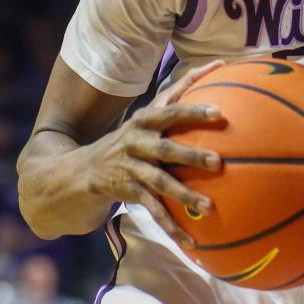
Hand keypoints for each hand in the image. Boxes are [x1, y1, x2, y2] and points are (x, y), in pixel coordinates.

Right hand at [85, 62, 224, 250]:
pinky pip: (153, 211)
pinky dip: (172, 227)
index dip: (193, 111)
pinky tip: (191, 241)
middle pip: (166, 148)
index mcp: (145, 120)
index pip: (170, 110)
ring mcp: (131, 169)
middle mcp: (137, 142)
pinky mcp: (129, 193)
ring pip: (159, 183)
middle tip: (219, 162)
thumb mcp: (150, 112)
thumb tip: (219, 62)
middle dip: (191, 155)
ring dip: (183, 195)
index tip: (219, 113)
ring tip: (208, 206)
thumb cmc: (134, 135)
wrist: (84, 168)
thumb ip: (181, 89)